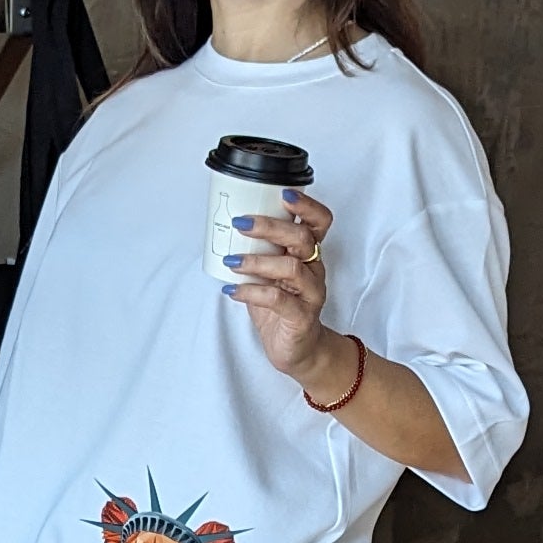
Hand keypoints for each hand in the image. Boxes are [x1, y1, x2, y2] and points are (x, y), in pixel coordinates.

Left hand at [224, 191, 356, 402]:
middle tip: (241, 223)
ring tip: (232, 262)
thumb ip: (256, 251)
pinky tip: (233, 291)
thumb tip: (223, 229)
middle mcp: (314, 269)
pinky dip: (252, 292)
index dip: (306, 205)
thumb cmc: (281, 307)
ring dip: (257, 261)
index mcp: (308, 253)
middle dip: (271, 227)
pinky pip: (279, 300)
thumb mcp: (268, 273)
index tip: (283, 192)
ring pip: (291, 268)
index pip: (320, 221)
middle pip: (302, 238)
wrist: (296, 349)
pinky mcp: (302, 316)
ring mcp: (311, 293)